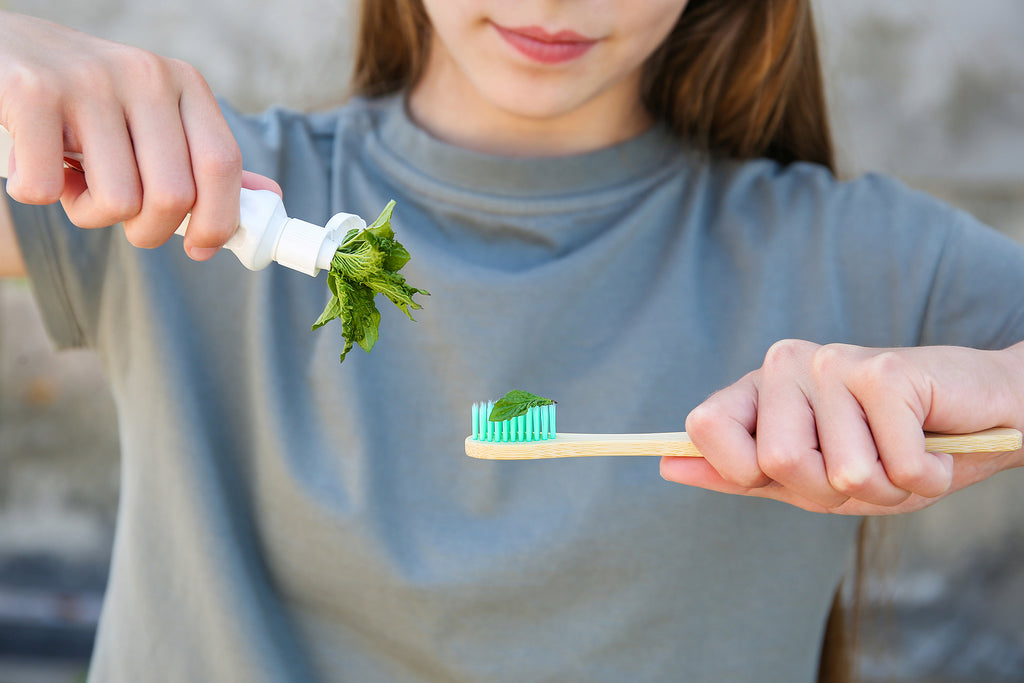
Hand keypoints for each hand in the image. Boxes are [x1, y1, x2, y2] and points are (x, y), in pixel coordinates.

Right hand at [0, 11, 277, 258]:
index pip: (221, 165)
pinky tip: (31, 161)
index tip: (200, 249)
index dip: (217, 220)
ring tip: (71, 175)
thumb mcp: (150, 117)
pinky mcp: (31, 92)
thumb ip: (200, 158)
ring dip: (87, 212)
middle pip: (173, 196)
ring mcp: (88, 80)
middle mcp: (144, 74)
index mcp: (182, 82)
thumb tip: (267, 201)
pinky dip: (36, 193)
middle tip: (115, 212)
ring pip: (116, 202)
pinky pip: (48, 190)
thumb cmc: (80, 98)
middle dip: (146, 229)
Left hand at [661, 339, 1023, 514]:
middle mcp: (787, 363)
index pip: (704, 426)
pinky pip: (893, 467)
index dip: (744, 470)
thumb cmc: (894, 453)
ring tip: (902, 453)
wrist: (988, 421)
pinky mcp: (885, 371)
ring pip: (840, 472)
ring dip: (885, 487)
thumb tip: (665, 465)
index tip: (795, 467)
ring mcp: (835, 362)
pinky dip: (924, 477)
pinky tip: (931, 444)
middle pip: (776, 462)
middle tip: (867, 465)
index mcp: (761, 387)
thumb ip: (738, 473)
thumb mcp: (810, 477)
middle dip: (830, 490)